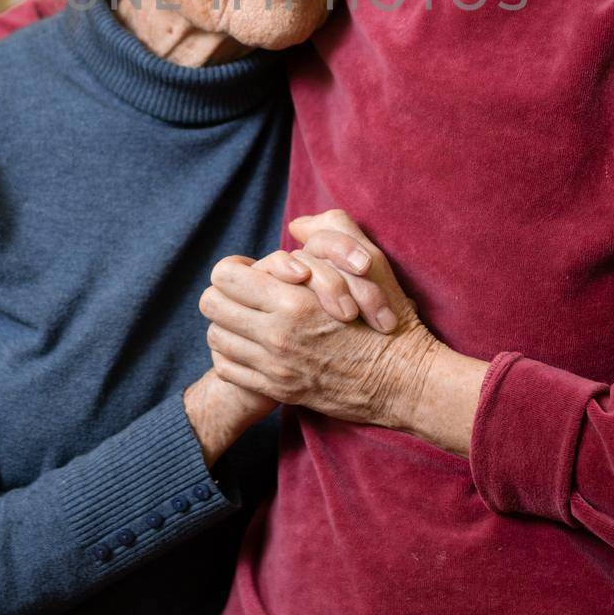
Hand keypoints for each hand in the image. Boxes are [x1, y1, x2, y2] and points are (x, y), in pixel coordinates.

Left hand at [200, 209, 441, 429]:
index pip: (224, 276)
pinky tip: (255, 347)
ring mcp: (274, 367)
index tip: (251, 272)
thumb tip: (299, 224)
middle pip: (211, 305)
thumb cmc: (386, 319)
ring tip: (251, 320)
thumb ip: (332, 234)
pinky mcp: (278, 390)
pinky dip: (234, 356)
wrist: (402, 380)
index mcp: (294, 300)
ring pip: (217, 338)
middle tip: (246, 295)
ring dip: (230, 325)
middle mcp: (276, 335)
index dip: (234, 269)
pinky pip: (228, 369)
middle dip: (226, 295)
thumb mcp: (368, 264)